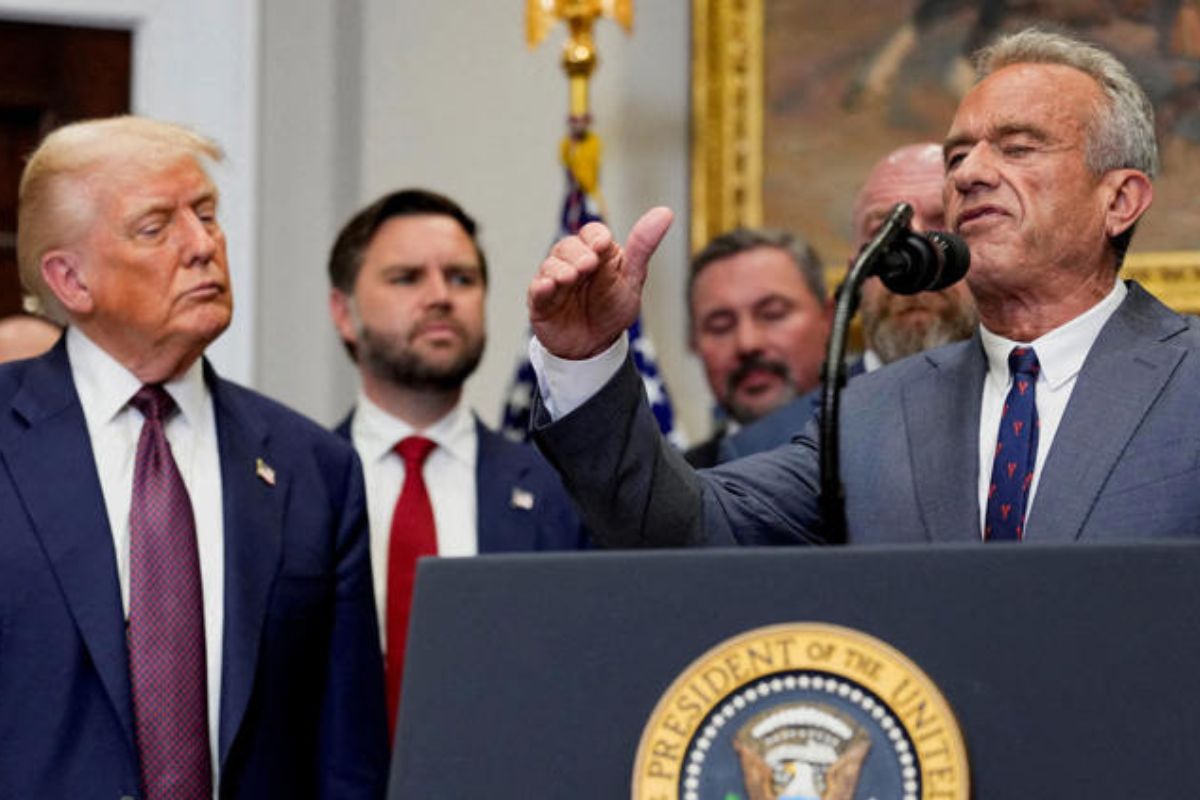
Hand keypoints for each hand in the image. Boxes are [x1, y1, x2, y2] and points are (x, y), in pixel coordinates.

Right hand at [528, 207, 673, 359]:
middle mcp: (573, 261)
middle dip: (577, 254)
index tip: (601, 245)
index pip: (592, 233)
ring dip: (560, 269)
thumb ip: (643, 246)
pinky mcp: (540, 301)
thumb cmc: (613, 309)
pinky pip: (536, 289)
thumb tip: (665, 212)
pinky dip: (541, 286)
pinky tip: (549, 286)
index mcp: (597, 252)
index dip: (595, 237)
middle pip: (568, 246)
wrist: (596, 347)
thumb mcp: (632, 278)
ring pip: (551, 265)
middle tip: (588, 266)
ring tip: (570, 278)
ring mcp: (555, 280)